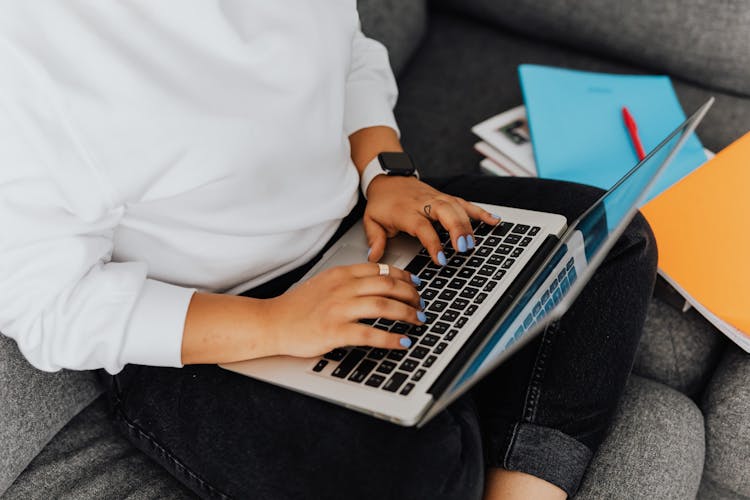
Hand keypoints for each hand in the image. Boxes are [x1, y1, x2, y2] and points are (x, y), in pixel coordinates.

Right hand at [264, 263, 424, 357]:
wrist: (272, 322)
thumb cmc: (297, 307)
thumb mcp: (324, 283)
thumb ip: (348, 281)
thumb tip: (376, 284)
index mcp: (341, 274)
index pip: (381, 269)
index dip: (404, 276)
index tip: (416, 284)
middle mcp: (343, 288)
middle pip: (388, 285)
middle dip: (411, 294)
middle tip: (422, 304)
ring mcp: (339, 309)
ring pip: (384, 305)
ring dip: (407, 314)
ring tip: (419, 321)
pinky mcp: (335, 331)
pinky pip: (371, 333)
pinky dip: (392, 338)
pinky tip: (403, 342)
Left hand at [364, 176, 500, 264]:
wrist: (388, 178)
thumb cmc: (382, 202)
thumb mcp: (371, 220)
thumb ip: (375, 239)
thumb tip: (374, 257)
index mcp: (406, 211)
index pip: (423, 227)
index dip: (433, 243)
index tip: (441, 259)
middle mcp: (424, 203)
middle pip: (445, 212)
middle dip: (457, 229)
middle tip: (464, 248)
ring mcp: (437, 198)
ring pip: (457, 207)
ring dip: (469, 224)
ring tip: (475, 242)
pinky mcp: (446, 197)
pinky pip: (465, 203)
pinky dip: (480, 212)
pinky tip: (494, 221)